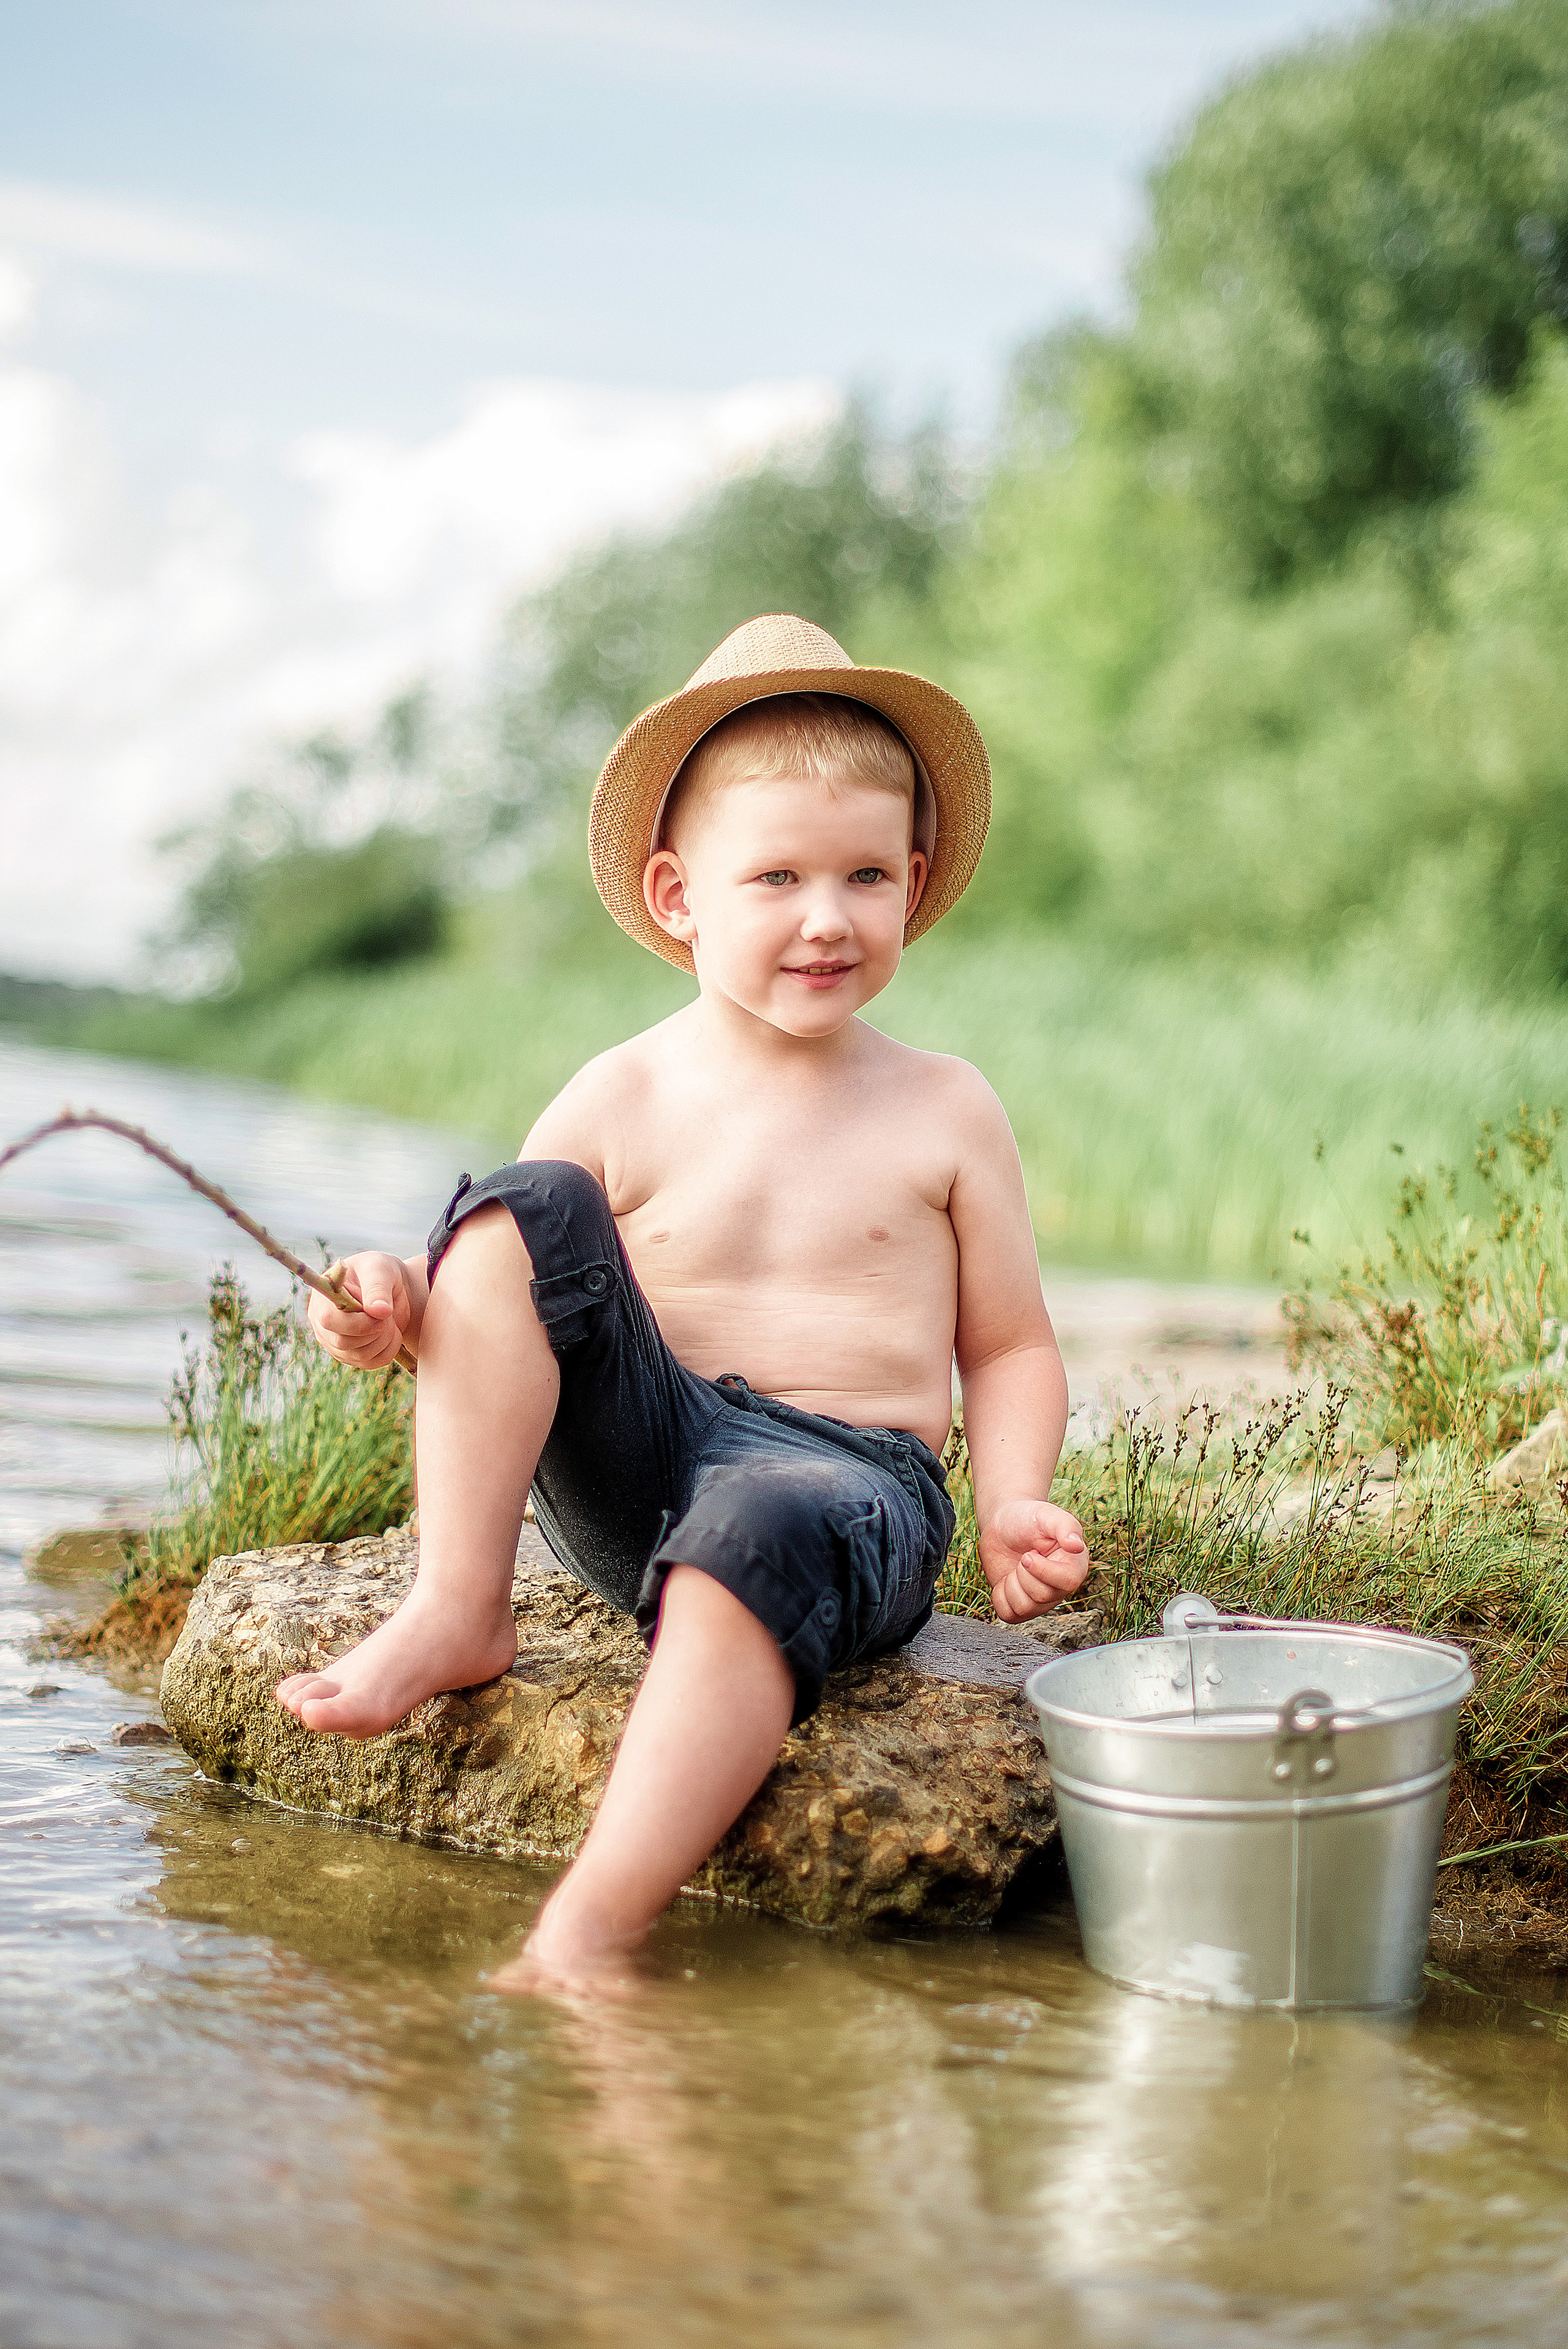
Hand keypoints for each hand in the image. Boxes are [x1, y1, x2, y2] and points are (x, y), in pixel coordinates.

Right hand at [307, 1251, 413, 1368]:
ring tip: (390, 1319)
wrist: (393, 1287)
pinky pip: (371, 1363)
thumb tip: (378, 1311)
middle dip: (375, 1330)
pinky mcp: (352, 1355)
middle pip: (343, 1343)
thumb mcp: (379, 1269)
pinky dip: (389, 1350)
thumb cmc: (380, 1272)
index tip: (381, 1314)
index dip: (357, 1323)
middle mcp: (323, 1323)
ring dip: (384, 1339)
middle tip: (388, 1312)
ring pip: (359, 1355)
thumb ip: (377, 1287)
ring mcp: (336, 1342)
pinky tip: (393, 1332)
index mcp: (323, 1299)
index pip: (329, 1320)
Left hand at [980, 1498, 1088, 1623]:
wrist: (1003, 1525)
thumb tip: (1077, 1546)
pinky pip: (1008, 1615)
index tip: (1028, 1554)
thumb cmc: (1028, 1518)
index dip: (1043, 1570)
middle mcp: (1059, 1588)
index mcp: (1074, 1566)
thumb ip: (1065, 1526)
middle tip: (1023, 1556)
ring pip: (1024, 1608)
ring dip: (1011, 1585)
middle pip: (1042, 1597)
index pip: (1067, 1582)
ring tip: (1016, 1567)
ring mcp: (1040, 1601)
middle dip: (1022, 1573)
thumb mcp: (1047, 1515)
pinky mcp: (1020, 1606)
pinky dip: (1000, 1597)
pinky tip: (1006, 1579)